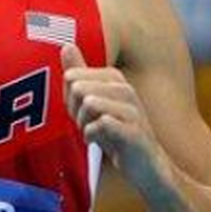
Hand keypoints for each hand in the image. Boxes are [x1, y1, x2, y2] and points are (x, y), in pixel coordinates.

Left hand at [61, 44, 170, 190]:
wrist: (144, 165)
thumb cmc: (114, 131)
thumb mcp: (92, 102)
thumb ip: (79, 74)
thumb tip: (66, 46)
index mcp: (114, 78)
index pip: (72, 77)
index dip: (67, 97)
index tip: (77, 111)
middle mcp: (125, 89)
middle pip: (79, 88)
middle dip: (73, 110)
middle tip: (84, 124)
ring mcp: (132, 110)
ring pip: (90, 103)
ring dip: (82, 123)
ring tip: (88, 131)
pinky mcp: (135, 132)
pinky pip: (103, 124)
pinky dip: (91, 133)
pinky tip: (93, 139)